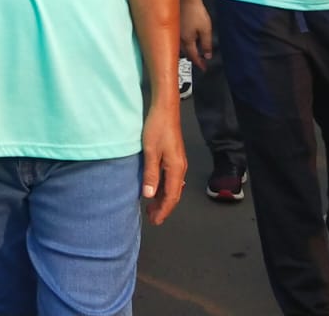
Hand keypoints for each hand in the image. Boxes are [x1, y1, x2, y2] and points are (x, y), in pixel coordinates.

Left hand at [140, 99, 185, 224]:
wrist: (165, 108)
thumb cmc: (157, 127)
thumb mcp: (150, 151)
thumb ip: (150, 174)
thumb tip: (148, 196)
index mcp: (176, 169)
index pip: (171, 197)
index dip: (163, 211)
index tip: (155, 221)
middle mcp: (180, 168)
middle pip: (174, 194)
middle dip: (163, 208)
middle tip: (151, 218)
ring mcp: (178, 162)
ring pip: (172, 187)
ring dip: (162, 198)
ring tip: (151, 207)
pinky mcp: (174, 157)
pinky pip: (170, 179)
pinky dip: (163, 188)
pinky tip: (154, 189)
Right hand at [179, 0, 212, 69]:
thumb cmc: (194, 11)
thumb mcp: (206, 29)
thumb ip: (207, 44)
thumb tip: (207, 55)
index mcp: (187, 40)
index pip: (193, 56)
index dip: (200, 63)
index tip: (204, 68)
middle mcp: (179, 37)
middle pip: (186, 52)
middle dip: (193, 58)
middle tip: (199, 61)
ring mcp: (175, 31)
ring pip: (180, 46)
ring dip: (187, 50)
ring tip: (193, 52)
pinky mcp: (173, 24)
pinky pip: (177, 38)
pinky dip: (183, 42)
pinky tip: (186, 38)